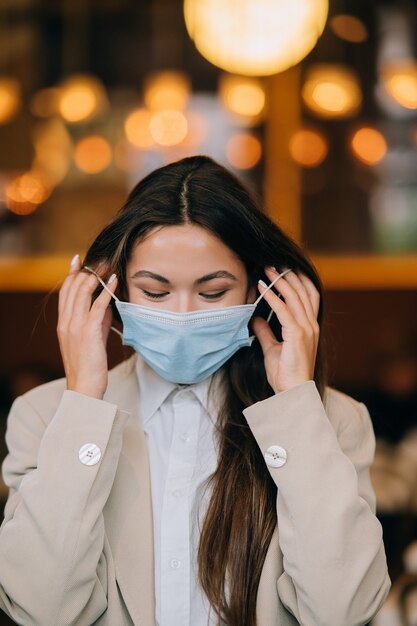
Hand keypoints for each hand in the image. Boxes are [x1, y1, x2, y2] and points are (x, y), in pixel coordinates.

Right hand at [57, 254, 117, 399]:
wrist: (85, 387)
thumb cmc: (89, 365)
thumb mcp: (92, 339)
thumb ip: (98, 321)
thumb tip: (107, 304)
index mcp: (64, 323)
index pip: (65, 292)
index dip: (71, 274)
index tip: (78, 260)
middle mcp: (67, 322)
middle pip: (73, 288)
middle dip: (85, 270)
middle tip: (98, 258)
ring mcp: (76, 326)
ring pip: (83, 292)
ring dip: (96, 275)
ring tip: (106, 264)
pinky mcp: (89, 332)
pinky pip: (98, 305)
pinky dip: (107, 290)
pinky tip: (114, 280)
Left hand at [251, 266, 319, 393]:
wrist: (292, 394)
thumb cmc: (285, 375)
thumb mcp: (272, 349)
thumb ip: (266, 333)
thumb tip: (256, 319)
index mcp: (309, 328)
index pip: (308, 296)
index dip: (299, 280)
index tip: (286, 267)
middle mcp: (311, 325)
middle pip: (302, 292)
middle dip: (287, 274)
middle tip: (272, 261)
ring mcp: (306, 329)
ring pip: (294, 297)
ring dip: (280, 280)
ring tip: (267, 268)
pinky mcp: (298, 335)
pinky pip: (285, 310)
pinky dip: (274, 296)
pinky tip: (264, 287)